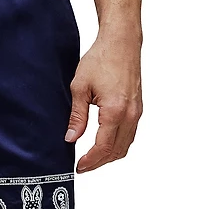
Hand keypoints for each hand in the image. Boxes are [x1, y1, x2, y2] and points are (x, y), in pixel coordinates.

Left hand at [65, 34, 142, 172]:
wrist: (121, 41)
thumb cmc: (101, 59)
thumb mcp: (80, 88)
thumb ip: (77, 117)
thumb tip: (71, 139)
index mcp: (115, 111)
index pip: (103, 147)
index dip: (90, 161)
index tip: (79, 167)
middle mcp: (130, 114)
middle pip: (116, 151)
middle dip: (99, 162)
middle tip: (83, 166)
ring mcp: (137, 112)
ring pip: (126, 145)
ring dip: (109, 156)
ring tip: (92, 158)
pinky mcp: (138, 108)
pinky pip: (130, 134)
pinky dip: (118, 145)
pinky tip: (104, 144)